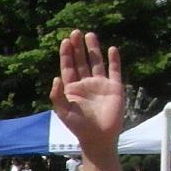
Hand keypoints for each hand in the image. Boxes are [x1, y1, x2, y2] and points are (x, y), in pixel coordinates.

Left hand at [48, 30, 125, 151]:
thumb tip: (55, 78)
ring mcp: (100, 85)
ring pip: (96, 62)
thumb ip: (57, 95)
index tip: (65, 41)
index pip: (68, 67)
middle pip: (81, 61)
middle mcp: (86, 83)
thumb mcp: (62, 111)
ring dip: (93, 49)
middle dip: (78, 47)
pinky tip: (111, 49)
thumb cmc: (78, 126)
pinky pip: (114, 71)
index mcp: (72, 88)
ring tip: (89, 35)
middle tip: (75, 32)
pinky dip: (113, 60)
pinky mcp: (114, 87)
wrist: (98, 137)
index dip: (66, 54)